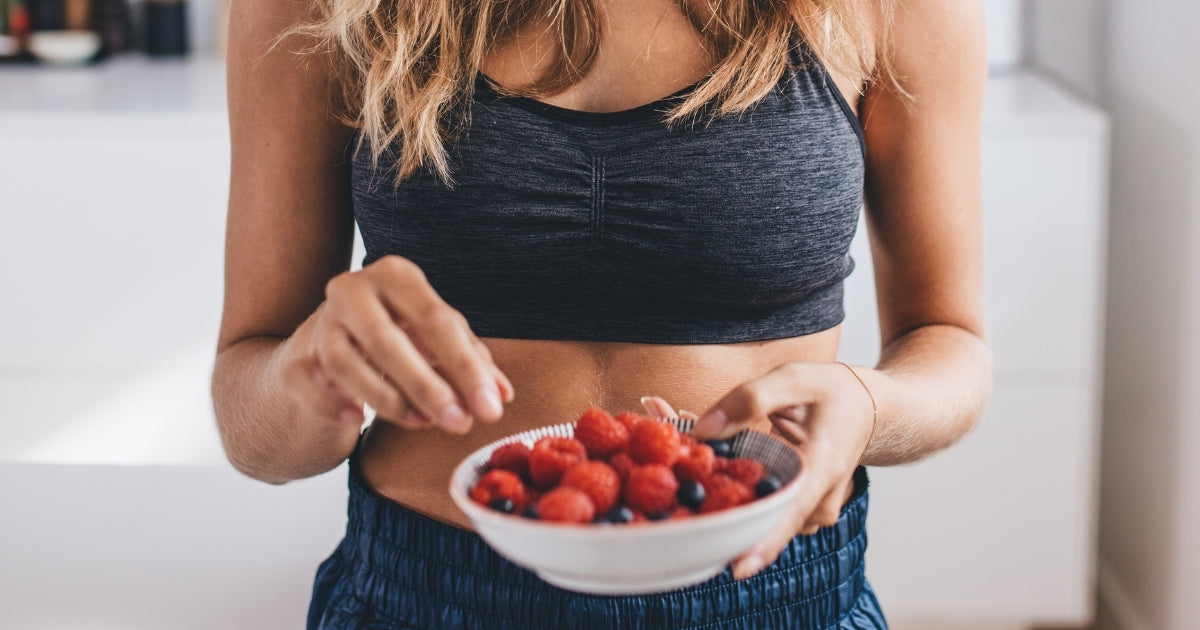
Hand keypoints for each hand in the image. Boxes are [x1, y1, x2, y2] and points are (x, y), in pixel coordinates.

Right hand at [280, 255, 512, 433]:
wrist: (323, 352)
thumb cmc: (394, 338)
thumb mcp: (434, 342)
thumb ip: (470, 363)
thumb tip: (502, 395)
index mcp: (396, 277)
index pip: (436, 319)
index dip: (466, 367)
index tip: (491, 408)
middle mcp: (352, 291)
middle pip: (388, 339)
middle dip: (428, 387)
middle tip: (460, 424)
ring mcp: (318, 324)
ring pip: (346, 364)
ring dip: (388, 399)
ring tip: (421, 423)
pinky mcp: (294, 359)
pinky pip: (312, 385)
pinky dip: (335, 404)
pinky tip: (359, 420)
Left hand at [688, 362, 875, 579]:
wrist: (869, 408)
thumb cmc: (834, 391)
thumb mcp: (795, 379)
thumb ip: (749, 399)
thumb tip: (703, 431)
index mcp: (821, 468)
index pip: (788, 514)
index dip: (761, 544)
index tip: (733, 567)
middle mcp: (814, 500)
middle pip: (757, 516)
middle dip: (707, 497)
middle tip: (660, 460)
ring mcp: (804, 509)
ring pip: (751, 507)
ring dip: (709, 480)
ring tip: (670, 428)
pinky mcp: (792, 507)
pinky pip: (755, 500)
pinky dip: (724, 478)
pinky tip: (693, 441)